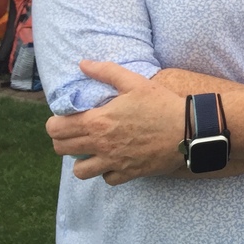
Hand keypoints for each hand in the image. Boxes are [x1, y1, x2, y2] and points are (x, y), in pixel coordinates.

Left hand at [46, 60, 185, 184]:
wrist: (188, 130)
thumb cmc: (161, 104)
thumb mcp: (135, 82)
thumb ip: (106, 72)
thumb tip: (83, 63)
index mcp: (97, 122)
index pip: (56, 129)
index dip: (55, 124)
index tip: (65, 119)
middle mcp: (100, 145)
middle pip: (62, 150)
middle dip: (63, 140)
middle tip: (76, 132)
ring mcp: (113, 162)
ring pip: (80, 171)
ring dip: (82, 161)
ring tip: (92, 150)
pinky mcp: (128, 173)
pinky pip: (107, 179)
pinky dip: (107, 171)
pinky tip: (114, 160)